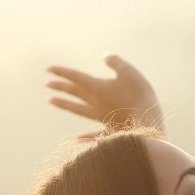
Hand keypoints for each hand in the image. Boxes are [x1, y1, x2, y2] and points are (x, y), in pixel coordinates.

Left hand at [45, 53, 164, 139]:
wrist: (147, 123)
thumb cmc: (139, 95)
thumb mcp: (128, 72)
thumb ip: (115, 63)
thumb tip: (105, 56)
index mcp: (98, 87)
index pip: (76, 77)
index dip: (62, 72)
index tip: (48, 69)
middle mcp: (95, 102)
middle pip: (74, 93)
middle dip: (60, 87)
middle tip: (47, 85)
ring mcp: (100, 117)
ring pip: (78, 109)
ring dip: (64, 105)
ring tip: (51, 102)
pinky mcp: (110, 130)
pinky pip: (94, 133)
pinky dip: (85, 136)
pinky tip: (76, 139)